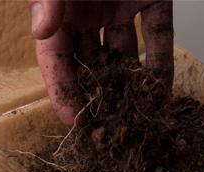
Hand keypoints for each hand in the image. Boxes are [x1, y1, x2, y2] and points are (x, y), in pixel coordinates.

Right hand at [26, 0, 173, 126]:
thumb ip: (46, 0)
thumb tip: (42, 30)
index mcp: (60, 10)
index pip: (57, 58)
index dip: (63, 91)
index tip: (73, 120)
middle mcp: (89, 12)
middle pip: (91, 62)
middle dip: (97, 95)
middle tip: (105, 127)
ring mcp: (121, 6)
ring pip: (126, 52)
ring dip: (131, 83)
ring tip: (135, 113)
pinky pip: (158, 30)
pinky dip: (161, 57)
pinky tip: (161, 86)